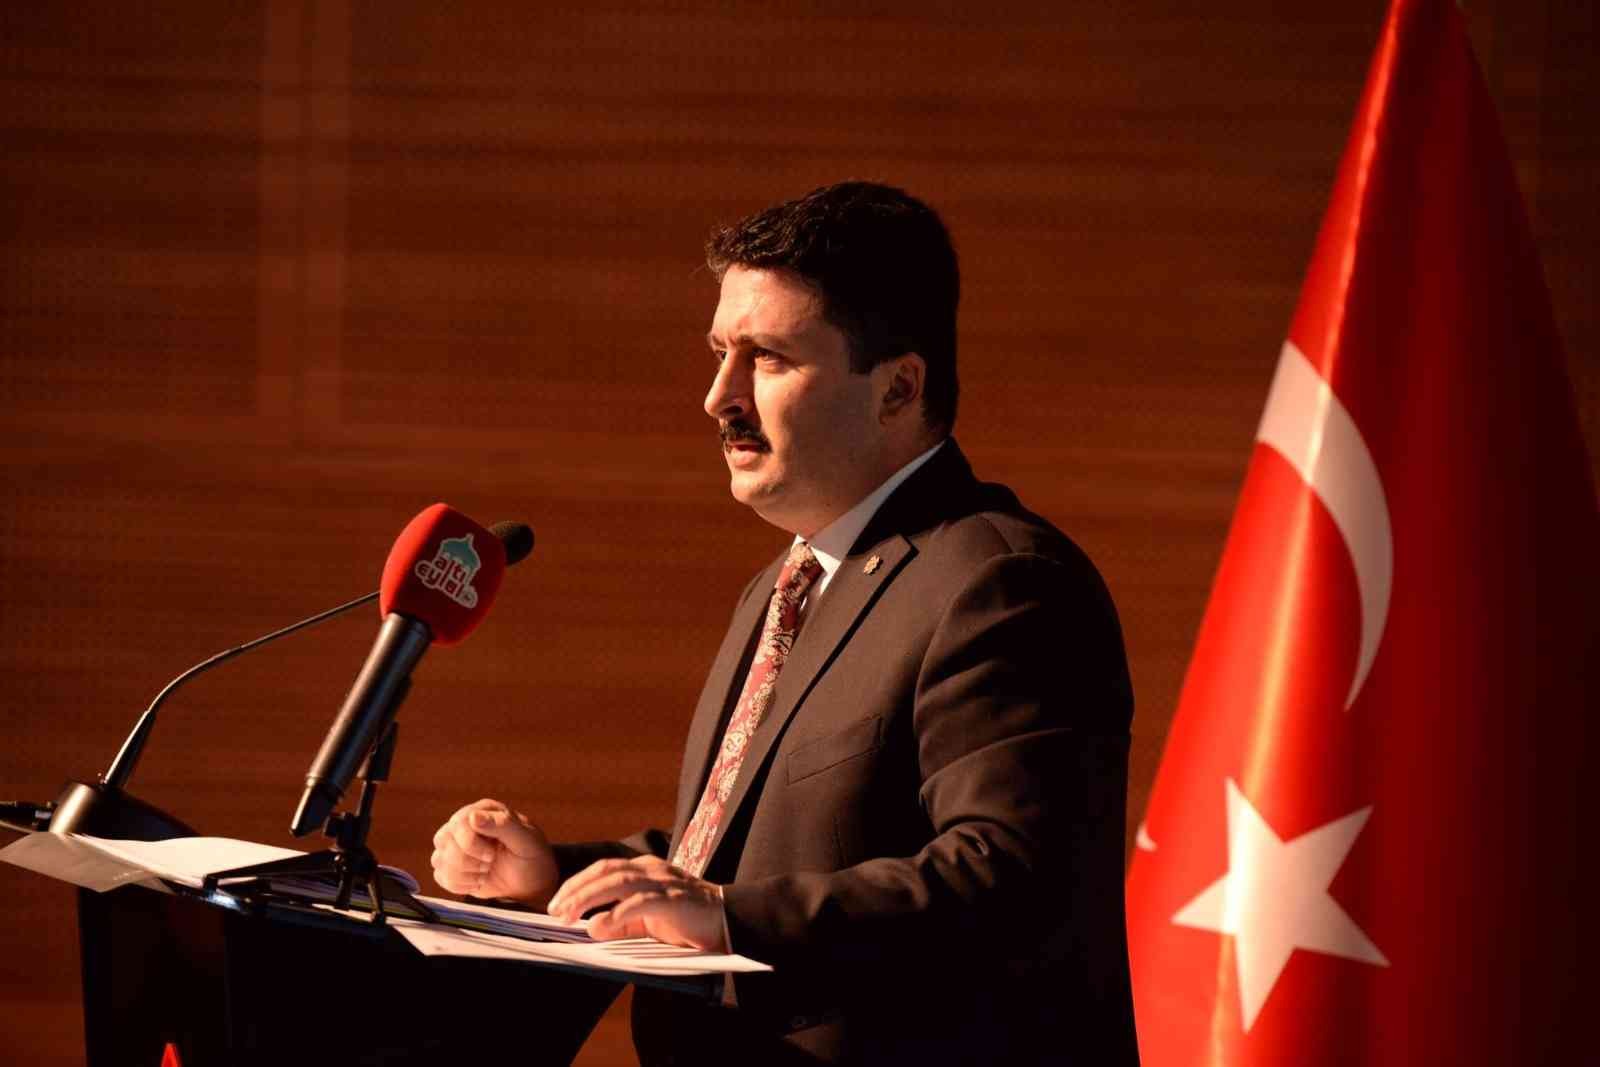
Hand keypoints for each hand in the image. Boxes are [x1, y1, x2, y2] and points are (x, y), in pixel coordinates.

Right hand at [429, 798, 558, 907]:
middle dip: (467, 860)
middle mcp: (465, 825)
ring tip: (485, 872)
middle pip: (443, 840)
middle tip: (490, 864)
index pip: (459, 823)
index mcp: (484, 811)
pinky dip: (458, 884)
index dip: (471, 843)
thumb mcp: (526, 840)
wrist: (532, 882)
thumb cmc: (531, 856)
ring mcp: (456, 846)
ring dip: (463, 873)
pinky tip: (477, 881)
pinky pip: (439, 875)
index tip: (491, 855)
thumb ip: (502, 825)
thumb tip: (474, 816)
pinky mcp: (452, 866)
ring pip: (438, 859)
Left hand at [547, 855, 728, 951]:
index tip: (556, 902)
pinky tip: (601, 924)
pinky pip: (641, 902)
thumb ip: (621, 924)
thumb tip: (591, 926)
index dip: (577, 883)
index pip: (603, 868)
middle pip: (605, 870)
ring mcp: (664, 881)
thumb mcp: (648, 922)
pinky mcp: (674, 898)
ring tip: (569, 915)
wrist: (729, 920)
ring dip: (589, 897)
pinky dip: (617, 912)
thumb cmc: (687, 921)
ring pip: (618, 881)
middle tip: (555, 909)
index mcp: (645, 869)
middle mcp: (652, 869)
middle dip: (576, 889)